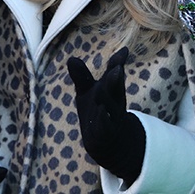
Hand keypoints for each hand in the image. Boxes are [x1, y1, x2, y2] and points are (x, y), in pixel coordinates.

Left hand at [66, 47, 145, 184]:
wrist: (108, 142)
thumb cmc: (99, 110)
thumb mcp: (89, 93)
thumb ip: (81, 77)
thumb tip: (70, 58)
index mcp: (112, 90)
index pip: (115, 75)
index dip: (117, 64)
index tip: (124, 51)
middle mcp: (114, 103)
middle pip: (115, 91)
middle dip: (114, 80)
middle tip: (116, 69)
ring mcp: (112, 119)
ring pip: (109, 108)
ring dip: (105, 99)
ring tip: (99, 89)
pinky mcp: (104, 134)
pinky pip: (105, 127)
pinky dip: (103, 119)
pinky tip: (100, 112)